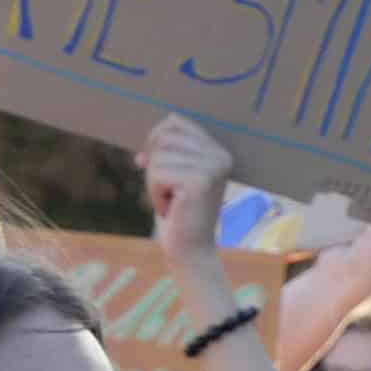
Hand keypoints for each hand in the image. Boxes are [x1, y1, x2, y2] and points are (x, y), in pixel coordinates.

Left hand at [139, 113, 238, 296]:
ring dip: (154, 183)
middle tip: (167, 190)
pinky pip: (157, 174)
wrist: (190, 249)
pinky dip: (154, 194)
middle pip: (163, 136)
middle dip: (154, 165)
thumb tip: (156, 128)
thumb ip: (167, 149)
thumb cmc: (177, 211)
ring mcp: (212, 167)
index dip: (154, 142)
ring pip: (158, 156)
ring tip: (171, 201)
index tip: (150, 165)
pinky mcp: (199, 182)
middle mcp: (220, 155)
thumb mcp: (173, 173)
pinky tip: (171, 209)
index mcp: (218, 149)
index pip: (174, 122)